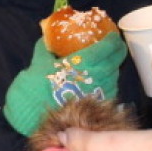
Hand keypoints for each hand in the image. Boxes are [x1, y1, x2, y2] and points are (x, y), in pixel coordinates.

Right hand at [4, 31, 126, 136]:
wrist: (35, 114)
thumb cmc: (37, 87)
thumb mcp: (38, 63)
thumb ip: (45, 48)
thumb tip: (46, 38)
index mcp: (86, 61)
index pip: (107, 47)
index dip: (113, 40)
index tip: (112, 36)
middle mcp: (97, 76)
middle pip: (115, 61)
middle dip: (116, 52)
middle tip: (114, 47)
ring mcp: (99, 92)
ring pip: (114, 76)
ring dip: (112, 68)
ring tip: (107, 63)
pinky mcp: (96, 105)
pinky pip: (108, 90)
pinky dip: (107, 84)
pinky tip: (101, 82)